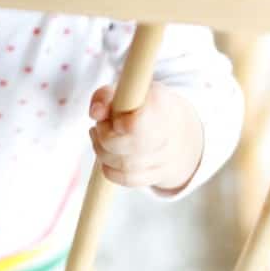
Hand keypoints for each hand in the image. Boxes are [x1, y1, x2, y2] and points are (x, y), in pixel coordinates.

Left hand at [88, 81, 203, 192]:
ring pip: (127, 165)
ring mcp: (165, 157)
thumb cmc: (141, 103)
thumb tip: (95, 113)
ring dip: (102, 152)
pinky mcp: (157, 174)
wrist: (173, 124)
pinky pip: (129, 179)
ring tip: (98, 136)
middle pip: (132, 147)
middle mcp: (167, 133)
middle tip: (99, 126)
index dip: (124, 125)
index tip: (115, 121)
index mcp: (160, 105)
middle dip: (105, 138)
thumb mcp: (124, 90)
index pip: (141, 123)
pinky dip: (110, 170)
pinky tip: (105, 156)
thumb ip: (105, 96)